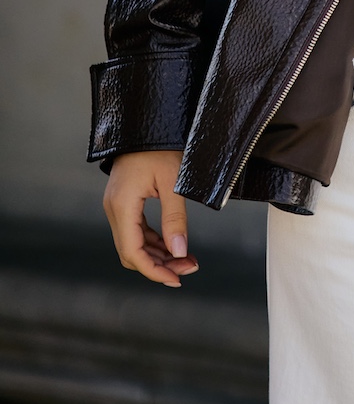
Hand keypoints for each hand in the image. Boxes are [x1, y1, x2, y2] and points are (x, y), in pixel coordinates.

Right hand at [103, 151, 198, 287]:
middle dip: (159, 265)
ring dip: (157, 254)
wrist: (147, 124)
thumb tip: (179, 252)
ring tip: (186, 259)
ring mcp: (117, 206)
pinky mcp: (124, 202)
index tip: (176, 280)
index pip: (132, 252)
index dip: (154, 271)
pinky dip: (153, 241)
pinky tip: (172, 244)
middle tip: (188, 267)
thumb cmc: (161, 147)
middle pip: (132, 252)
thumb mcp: (174, 182)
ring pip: (133, 243)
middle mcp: (114, 209)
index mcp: (122, 206)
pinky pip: (135, 231)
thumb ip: (175, 219)